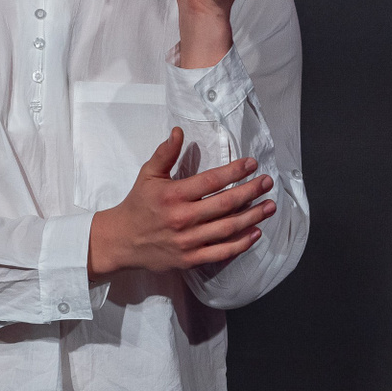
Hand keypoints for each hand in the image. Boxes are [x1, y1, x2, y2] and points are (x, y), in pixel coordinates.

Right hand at [88, 128, 275, 276]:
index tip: (252, 163)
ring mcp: (188, 241)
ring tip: (270, 206)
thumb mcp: (148, 174)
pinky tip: (255, 233)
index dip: (235, 171)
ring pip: (228, 229)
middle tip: (268, 182)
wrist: (121, 241)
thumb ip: (165, 153)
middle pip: (225, 204)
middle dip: (251, 192)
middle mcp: (182, 218)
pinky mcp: (190, 259)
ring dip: (252, 217)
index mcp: (173, 195)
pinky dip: (241, 244)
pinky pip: (221, 252)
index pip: (211, 181)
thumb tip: (179, 131)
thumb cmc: (137, 204)